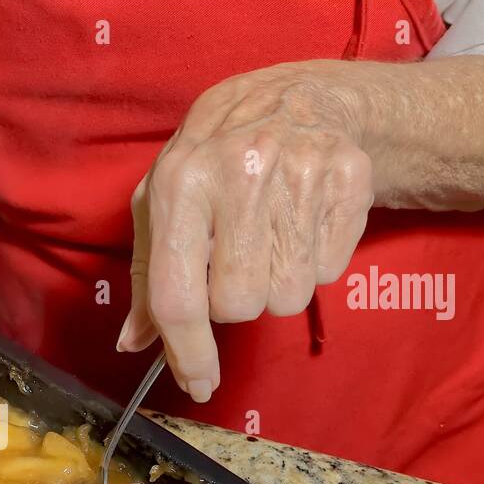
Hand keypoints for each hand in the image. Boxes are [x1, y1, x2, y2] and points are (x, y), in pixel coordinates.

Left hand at [121, 62, 373, 400]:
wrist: (293, 99)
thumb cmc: (213, 161)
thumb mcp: (162, 204)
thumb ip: (148, 276)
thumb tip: (133, 342)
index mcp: (179, 183)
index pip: (178, 295)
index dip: (186, 352)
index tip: (197, 384)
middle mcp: (239, 175)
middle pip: (237, 306)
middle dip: (233, 301)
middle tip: (234, 262)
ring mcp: (300, 173)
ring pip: (287, 297)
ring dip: (275, 284)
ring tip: (268, 239)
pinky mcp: (349, 178)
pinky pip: (329, 271)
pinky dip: (313, 261)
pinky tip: (299, 224)